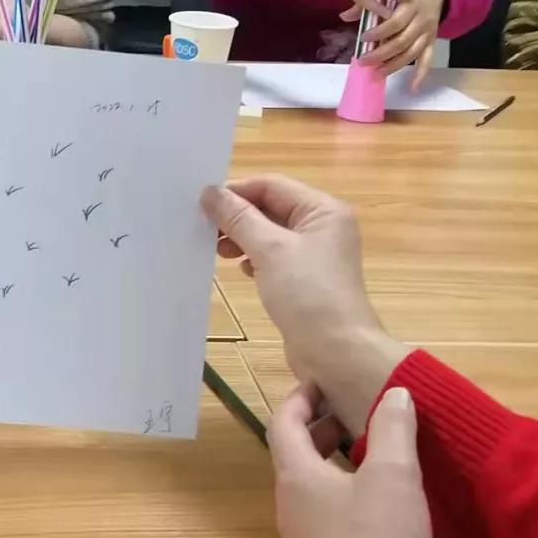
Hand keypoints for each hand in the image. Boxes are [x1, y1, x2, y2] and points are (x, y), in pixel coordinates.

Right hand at [201, 176, 406, 432]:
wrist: (336, 352)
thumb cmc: (307, 294)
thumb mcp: (269, 250)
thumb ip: (238, 218)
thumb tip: (210, 192)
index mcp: (323, 210)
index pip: (271, 186)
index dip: (236, 191)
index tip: (200, 204)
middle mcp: (322, 226)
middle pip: (271, 208)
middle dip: (237, 216)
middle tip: (203, 230)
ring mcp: (315, 255)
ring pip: (270, 234)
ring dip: (242, 237)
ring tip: (216, 250)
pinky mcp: (306, 280)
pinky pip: (274, 258)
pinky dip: (254, 258)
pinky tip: (239, 268)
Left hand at [269, 382, 434, 537]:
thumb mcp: (395, 475)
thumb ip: (393, 428)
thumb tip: (393, 394)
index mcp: (295, 477)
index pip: (282, 424)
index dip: (299, 398)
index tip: (321, 382)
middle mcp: (288, 506)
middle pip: (293, 456)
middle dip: (319, 430)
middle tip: (353, 416)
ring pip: (308, 488)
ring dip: (332, 464)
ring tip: (371, 455)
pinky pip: (322, 515)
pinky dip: (341, 494)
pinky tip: (377, 504)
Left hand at [342, 0, 442, 85]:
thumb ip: (369, 0)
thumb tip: (345, 16)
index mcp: (411, 4)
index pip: (395, 22)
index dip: (379, 32)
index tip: (362, 38)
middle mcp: (421, 20)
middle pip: (402, 42)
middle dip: (381, 54)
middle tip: (363, 62)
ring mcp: (428, 32)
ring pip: (412, 53)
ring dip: (394, 66)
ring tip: (376, 74)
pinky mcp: (432, 40)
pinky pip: (428, 58)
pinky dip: (421, 73)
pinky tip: (412, 87)